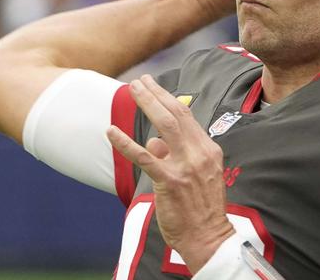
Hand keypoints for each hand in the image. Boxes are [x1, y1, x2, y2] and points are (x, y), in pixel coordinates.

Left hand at [107, 74, 234, 273]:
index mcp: (208, 149)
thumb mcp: (199, 176)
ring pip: (164, 126)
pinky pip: (145, 157)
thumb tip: (153, 141)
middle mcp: (200, 153)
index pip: (187, 117)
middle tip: (140, 80)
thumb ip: (177, 155)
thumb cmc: (202, 209)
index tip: (154, 86)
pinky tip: (110, 132)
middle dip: (156, 94)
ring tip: (133, 89)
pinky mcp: (170, 181)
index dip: (168, 98)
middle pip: (176, 114)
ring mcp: (186, 166)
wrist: (209, 238)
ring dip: (147, 103)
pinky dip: (125, 143)